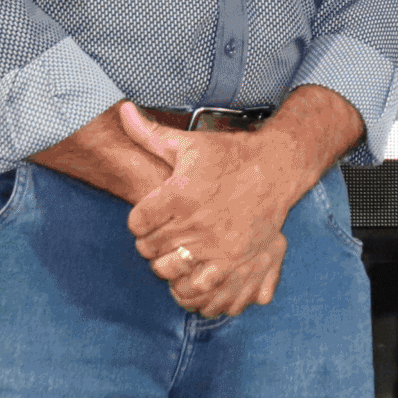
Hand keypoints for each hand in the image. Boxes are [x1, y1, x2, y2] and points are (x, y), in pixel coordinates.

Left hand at [121, 105, 316, 316]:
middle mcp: (194, 221)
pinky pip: (196, 286)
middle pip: (149, 249)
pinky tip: (191, 270)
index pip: (137, 223)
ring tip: (175, 252)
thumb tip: (121, 111)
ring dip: (167, 264)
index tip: (149, 218)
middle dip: (151, 243)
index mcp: (179, 193)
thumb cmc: (229, 155)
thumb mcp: (189, 143)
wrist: (276, 169)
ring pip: (168, 269)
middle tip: (162, 235)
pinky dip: (188, 284)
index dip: (139, 222)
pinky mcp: (232, 261)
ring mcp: (214, 244)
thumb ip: (150, 133)